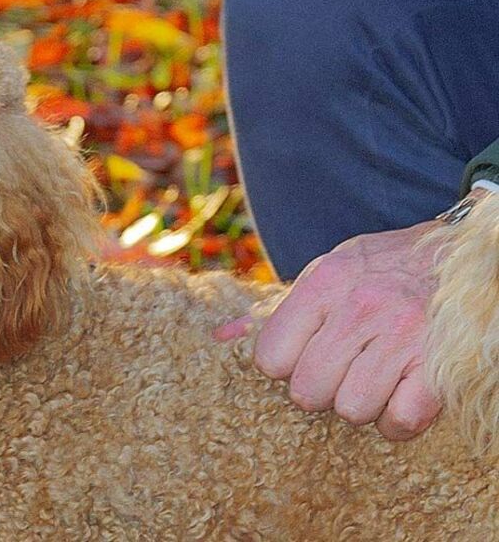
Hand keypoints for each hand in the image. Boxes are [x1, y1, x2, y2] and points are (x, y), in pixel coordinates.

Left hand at [215, 221, 444, 440]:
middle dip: (320, 388)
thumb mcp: (325, 272)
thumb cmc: (381, 270)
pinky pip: (400, 421)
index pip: (272, 357)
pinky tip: (400, 395)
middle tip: (341, 369)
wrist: (458, 257)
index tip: (304, 356)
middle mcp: (360, 308)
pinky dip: (398, 421)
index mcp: (325, 283)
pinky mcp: (439, 366)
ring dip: (360, 404)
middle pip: (308, 390)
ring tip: (372, 378)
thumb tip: (219, 336)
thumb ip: (277, 309)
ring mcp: (402, 337)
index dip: (284, 366)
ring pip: (351, 409)